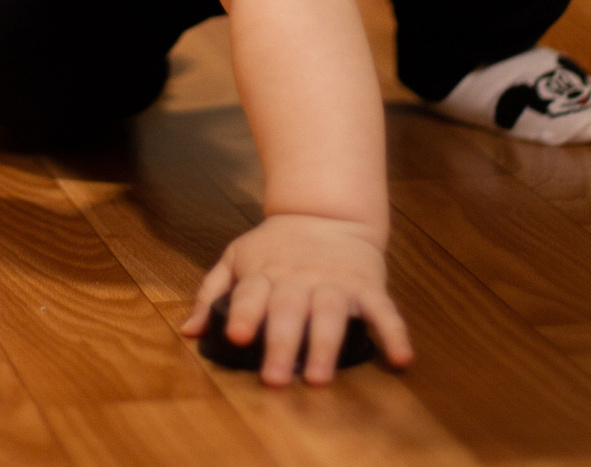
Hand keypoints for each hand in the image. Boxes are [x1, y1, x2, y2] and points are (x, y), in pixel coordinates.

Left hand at [183, 214, 414, 385]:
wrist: (326, 212)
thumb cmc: (275, 246)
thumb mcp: (236, 257)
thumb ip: (212, 294)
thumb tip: (188, 333)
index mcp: (265, 274)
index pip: (251, 294)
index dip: (246, 314)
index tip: (238, 337)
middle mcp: (299, 279)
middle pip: (289, 312)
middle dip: (283, 345)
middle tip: (275, 379)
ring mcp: (335, 283)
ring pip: (330, 315)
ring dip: (325, 347)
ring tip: (320, 378)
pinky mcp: (367, 286)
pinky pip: (384, 310)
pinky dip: (394, 334)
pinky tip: (401, 360)